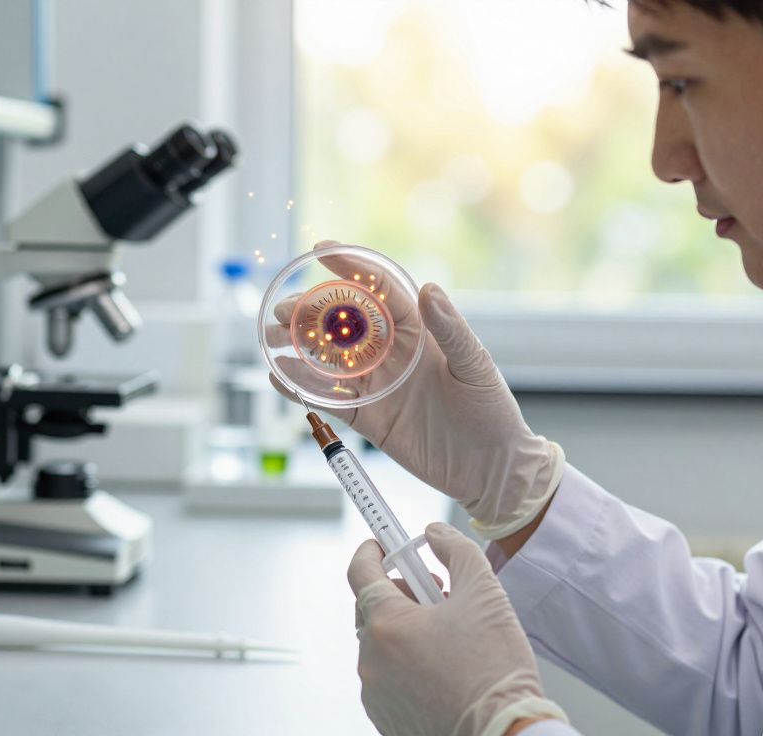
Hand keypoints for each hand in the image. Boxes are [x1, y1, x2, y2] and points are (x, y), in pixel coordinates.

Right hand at [269, 240, 564, 538]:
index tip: (322, 250)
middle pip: (343, 323)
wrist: (492, 470)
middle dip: (310, 312)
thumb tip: (429, 288)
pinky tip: (278, 376)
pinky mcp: (368, 417)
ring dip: (298, 347)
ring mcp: (378, 385)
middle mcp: (393, 353)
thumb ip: (450, 330)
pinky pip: (328, 398)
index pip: (380, 291)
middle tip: (281, 310)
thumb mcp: (475, 367)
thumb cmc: (493, 413)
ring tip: (270, 340)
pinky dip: (301, 387)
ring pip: (328, 359)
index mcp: (419, 332)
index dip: (352, 269)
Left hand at [348, 522, 567, 735]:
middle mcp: (371, 660)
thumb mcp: (485, 593)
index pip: (360, 572)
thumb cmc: (495, 672)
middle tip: (435, 594)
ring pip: (382, 644)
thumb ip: (457, 551)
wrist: (506, 733)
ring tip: (448, 637)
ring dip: (406, 631)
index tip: (382, 543)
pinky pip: (388, 678)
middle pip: (372, 608)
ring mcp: (376, 693)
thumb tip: (436, 535)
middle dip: (400, 593)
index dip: (372, 550)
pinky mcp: (387, 718)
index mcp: (387, 625)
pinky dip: (407, 665)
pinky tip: (442, 668)